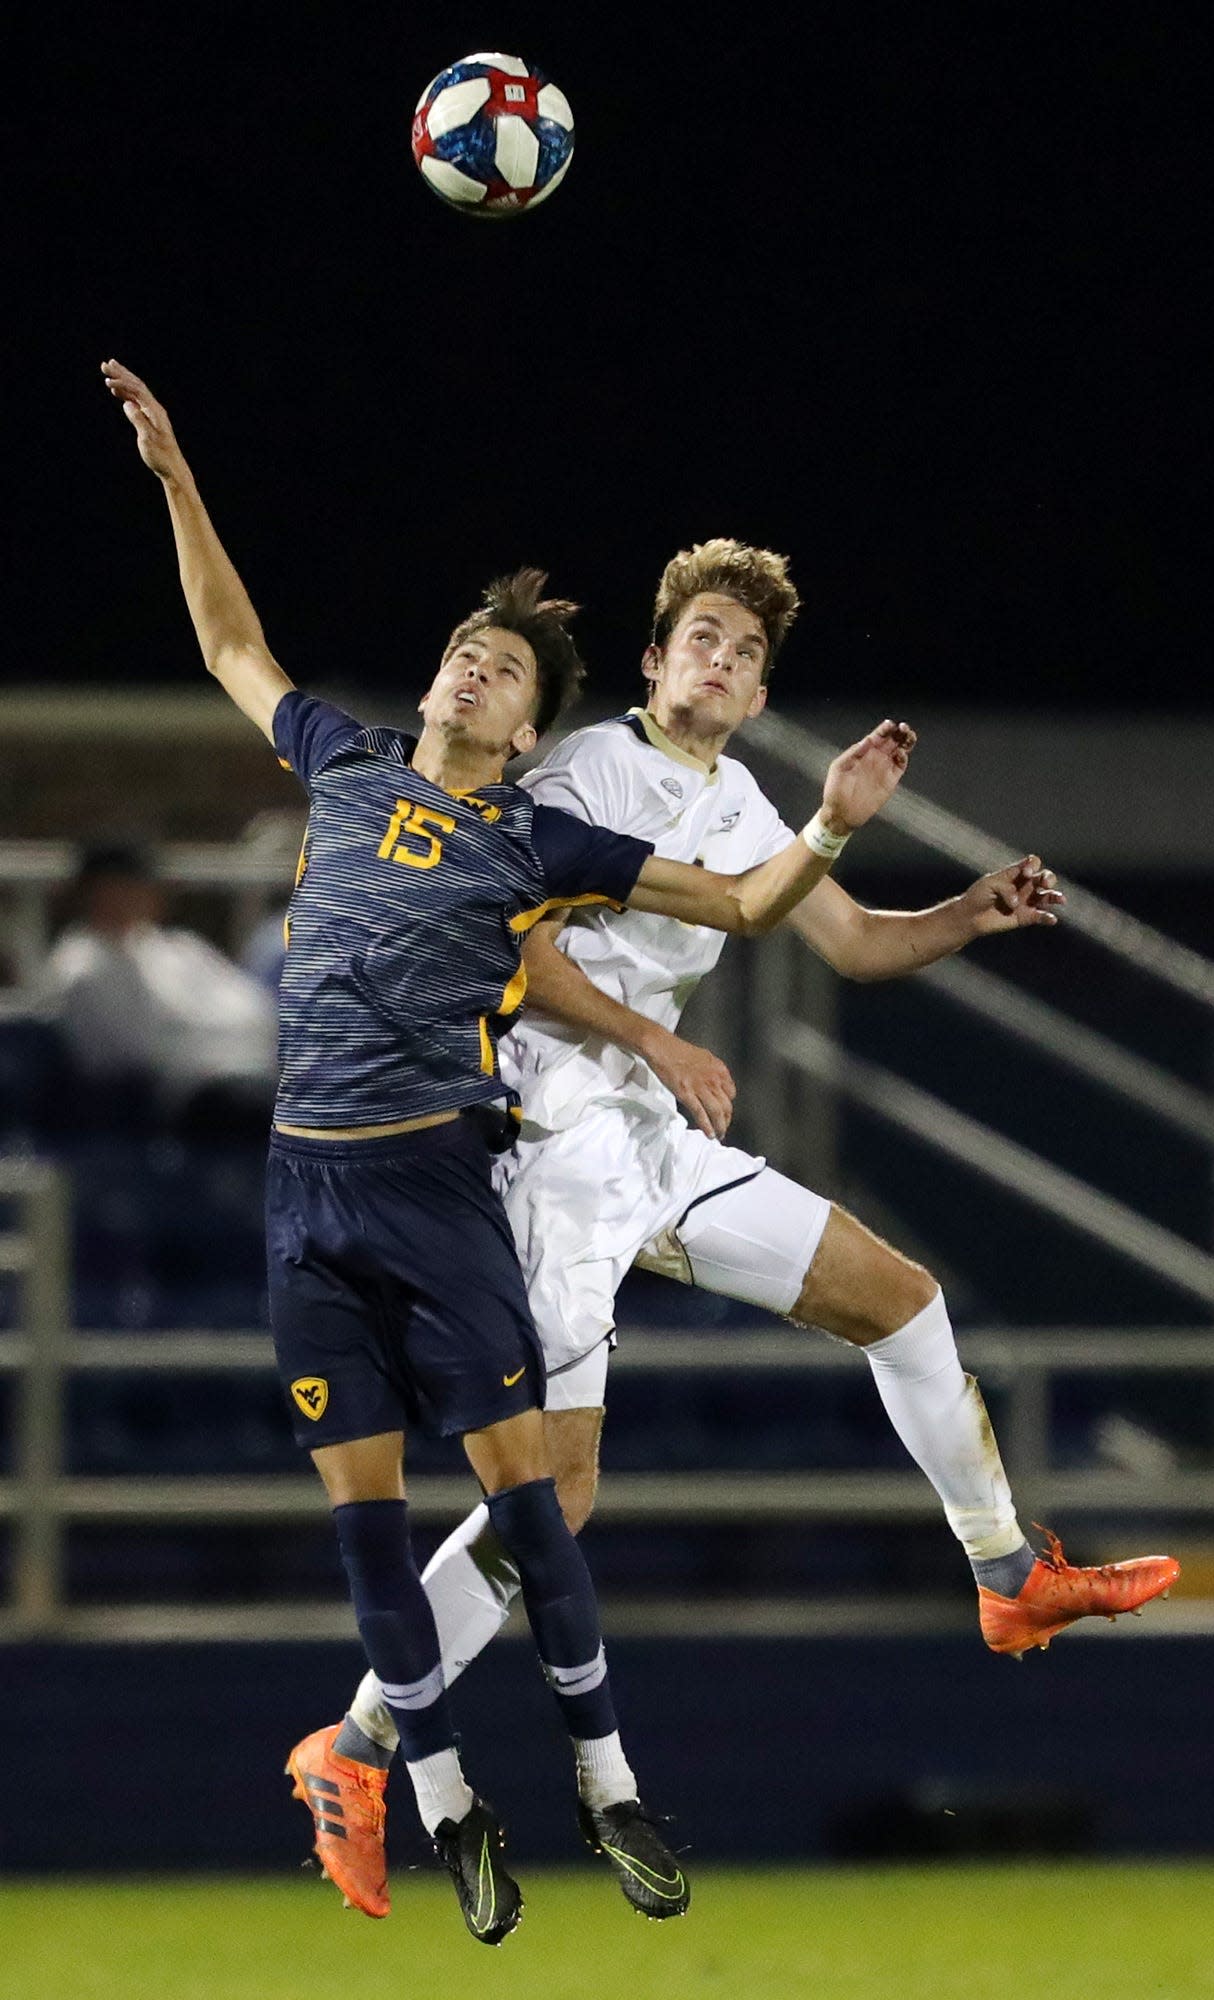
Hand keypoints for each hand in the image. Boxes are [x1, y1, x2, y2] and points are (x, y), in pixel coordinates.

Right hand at [101, 359, 187, 481]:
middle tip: (105, 364)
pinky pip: (136, 402)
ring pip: (136, 391)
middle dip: (121, 374)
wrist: (172, 468)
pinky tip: (117, 392)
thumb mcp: (147, 439)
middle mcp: (155, 409)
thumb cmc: (160, 456)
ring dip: (122, 380)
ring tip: (109, 371)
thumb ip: (138, 420)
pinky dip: (126, 394)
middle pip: (137, 385)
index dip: (122, 382)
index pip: (137, 390)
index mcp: (155, 411)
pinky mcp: (150, 420)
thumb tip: (127, 404)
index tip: (107, 379)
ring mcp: (153, 414)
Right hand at [641, 1024, 735, 1138]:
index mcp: (719, 1069)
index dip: (728, 1105)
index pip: (731, 1093)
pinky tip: (709, 1134)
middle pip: (727, 1105)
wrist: (661, 1047)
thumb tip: (713, 1083)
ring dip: (720, 1127)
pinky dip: (707, 1126)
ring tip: (718, 1135)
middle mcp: (713, 1079)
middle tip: (723, 1128)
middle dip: (726, 1120)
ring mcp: (700, 1087)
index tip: (724, 1112)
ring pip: (717, 1112)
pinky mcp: (686, 1094)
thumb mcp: (703, 1057)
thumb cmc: (678, 1050)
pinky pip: (701, 1114)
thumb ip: (711, 1071)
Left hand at [820, 719, 915, 832]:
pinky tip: (900, 753)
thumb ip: (854, 752)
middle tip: (903, 727)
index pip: (878, 736)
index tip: (890, 724)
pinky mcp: (890, 781)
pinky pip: (900, 766)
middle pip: (892, 740)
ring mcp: (884, 769)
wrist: (841, 813)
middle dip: (900, 732)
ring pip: (900, 750)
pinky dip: (903, 758)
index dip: (885, 728)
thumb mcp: (839, 767)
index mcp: (863, 752)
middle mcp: (876, 758)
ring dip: (906, 741)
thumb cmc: (835, 790)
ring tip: (909, 735)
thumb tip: (868, 739)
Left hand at [962, 855, 1064, 935]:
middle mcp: (1025, 885)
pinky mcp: (1026, 917)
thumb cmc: (978, 895)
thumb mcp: (989, 884)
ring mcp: (1027, 901)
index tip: (1026, 873)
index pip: (1032, 863)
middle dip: (1048, 878)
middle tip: (1044, 883)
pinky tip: (1052, 919)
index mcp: (1016, 873)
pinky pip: (1041, 916)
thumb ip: (1005, 888)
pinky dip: (1048, 918)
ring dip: (1055, 896)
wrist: (970, 916)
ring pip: (1048, 896)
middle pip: (1044, 877)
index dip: (1033, 865)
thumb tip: (1017, 902)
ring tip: (1060, 899)